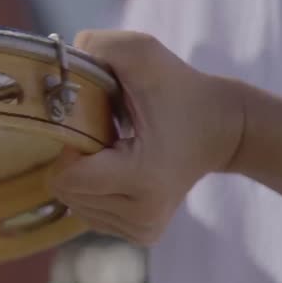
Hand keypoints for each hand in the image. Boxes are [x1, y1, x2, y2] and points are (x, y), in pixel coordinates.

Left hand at [48, 31, 245, 244]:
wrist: (224, 128)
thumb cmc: (181, 89)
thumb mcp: (143, 54)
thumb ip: (98, 47)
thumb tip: (57, 63)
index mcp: (142, 178)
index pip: (68, 179)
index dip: (69, 147)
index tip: (95, 124)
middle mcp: (143, 215)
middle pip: (69, 194)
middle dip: (77, 160)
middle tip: (109, 135)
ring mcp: (144, 230)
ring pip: (77, 206)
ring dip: (85, 176)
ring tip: (117, 151)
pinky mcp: (143, 234)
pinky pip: (91, 214)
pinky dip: (96, 190)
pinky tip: (119, 168)